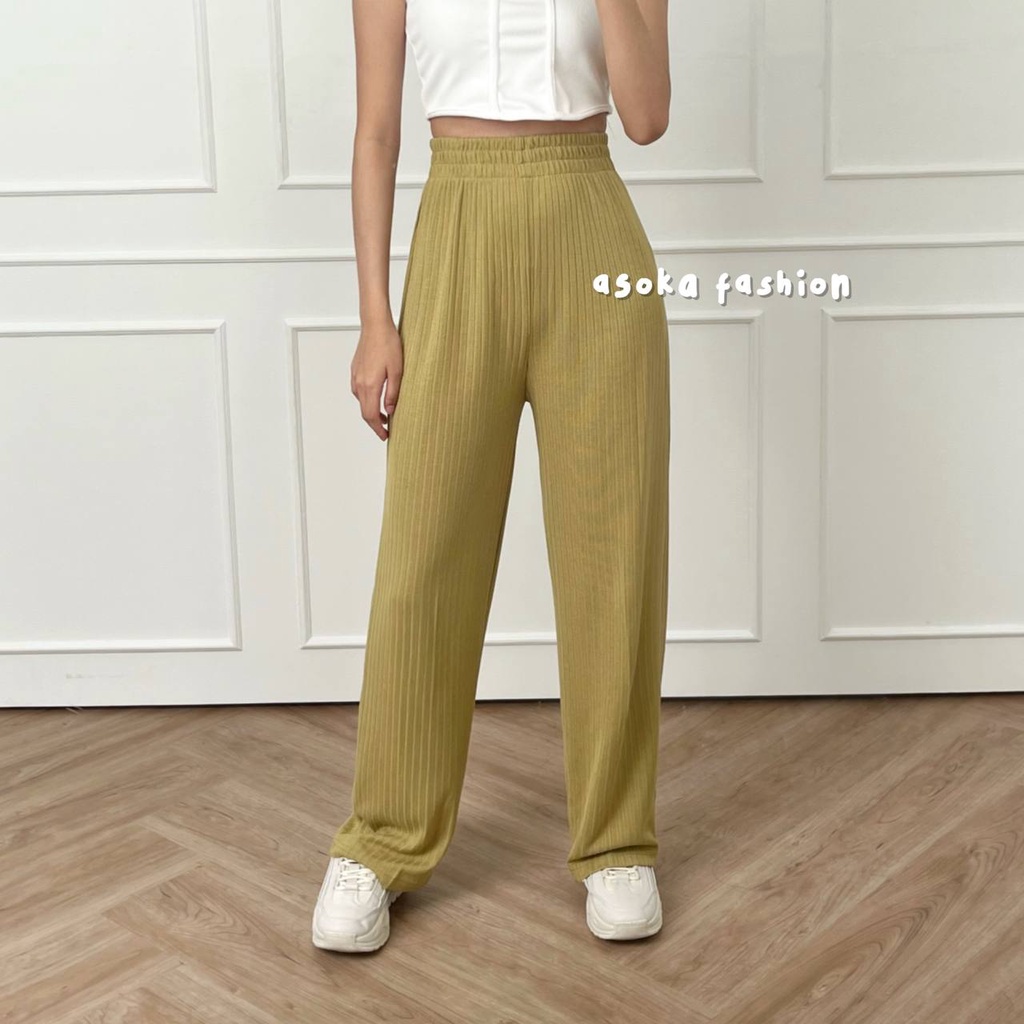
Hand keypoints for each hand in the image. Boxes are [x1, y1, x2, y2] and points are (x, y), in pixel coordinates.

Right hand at [350, 319, 403, 440]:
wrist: (375, 325)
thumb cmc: (388, 345)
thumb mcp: (397, 372)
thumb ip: (393, 393)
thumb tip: (391, 411)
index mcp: (370, 386)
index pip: (371, 416)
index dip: (378, 429)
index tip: (386, 436)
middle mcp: (359, 384)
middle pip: (364, 412)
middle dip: (375, 424)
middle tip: (386, 431)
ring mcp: (355, 377)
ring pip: (361, 402)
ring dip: (372, 412)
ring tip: (386, 416)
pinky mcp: (355, 371)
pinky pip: (359, 392)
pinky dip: (367, 401)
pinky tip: (377, 398)